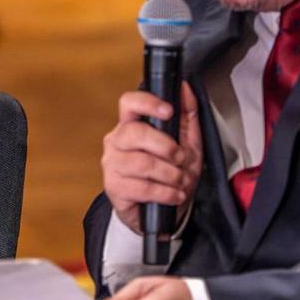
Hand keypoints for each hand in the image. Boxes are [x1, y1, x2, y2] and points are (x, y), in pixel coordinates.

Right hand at [102, 83, 201, 232]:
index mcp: (131, 124)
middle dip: (166, 146)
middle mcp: (116, 141)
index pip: (129, 103)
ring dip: (169, 174)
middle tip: (180, 158)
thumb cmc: (171, 173)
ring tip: (180, 180)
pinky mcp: (113, 187)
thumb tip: (185, 88)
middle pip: (136, 132)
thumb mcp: (187, 142)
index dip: (147, 102)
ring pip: (142, 162)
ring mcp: (112, 164)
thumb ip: (187, 114)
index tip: (169, 110)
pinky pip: (142, 187)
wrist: (163, 210)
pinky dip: (165, 192)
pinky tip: (173, 194)